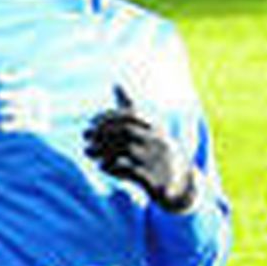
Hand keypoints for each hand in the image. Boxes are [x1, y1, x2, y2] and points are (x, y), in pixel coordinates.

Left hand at [84, 86, 195, 211]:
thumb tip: (116, 82)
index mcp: (156, 128)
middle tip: (85, 136)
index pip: (130, 115)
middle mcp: (158, 141)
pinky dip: (112, 167)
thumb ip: (130, 108)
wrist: (181, 183)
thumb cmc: (157, 151)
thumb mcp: (147, 128)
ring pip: (125, 150)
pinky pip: (128, 170)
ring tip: (88, 151)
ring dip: (102, 150)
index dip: (108, 116)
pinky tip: (102, 166)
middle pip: (126, 131)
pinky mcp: (152, 179)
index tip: (92, 122)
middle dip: (102, 133)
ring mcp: (156, 160)